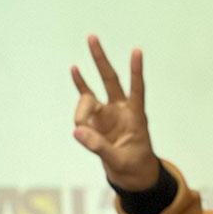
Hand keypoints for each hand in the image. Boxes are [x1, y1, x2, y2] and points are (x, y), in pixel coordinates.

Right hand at [71, 35, 160, 190]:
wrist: (133, 176)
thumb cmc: (134, 166)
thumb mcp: (119, 159)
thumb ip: (99, 146)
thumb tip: (77, 130)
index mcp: (136, 117)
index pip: (137, 89)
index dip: (136, 71)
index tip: (137, 51)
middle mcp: (122, 110)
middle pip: (111, 80)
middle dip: (101, 60)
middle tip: (92, 37)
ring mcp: (107, 113)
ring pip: (89, 99)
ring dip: (81, 109)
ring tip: (79, 127)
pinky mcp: (95, 120)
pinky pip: (83, 104)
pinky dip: (79, 88)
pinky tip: (75, 70)